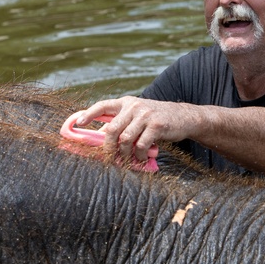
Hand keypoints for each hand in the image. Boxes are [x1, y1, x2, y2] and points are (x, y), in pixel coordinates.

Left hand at [77, 96, 191, 164]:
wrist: (185, 117)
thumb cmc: (159, 119)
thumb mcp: (140, 116)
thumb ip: (123, 122)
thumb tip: (102, 137)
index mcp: (127, 103)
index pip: (103, 105)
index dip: (89, 114)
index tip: (78, 123)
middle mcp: (135, 107)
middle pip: (112, 129)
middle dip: (108, 147)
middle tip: (109, 157)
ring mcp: (146, 116)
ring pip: (125, 139)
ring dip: (125, 154)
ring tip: (129, 160)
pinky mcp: (156, 126)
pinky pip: (140, 145)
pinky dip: (139, 155)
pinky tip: (142, 158)